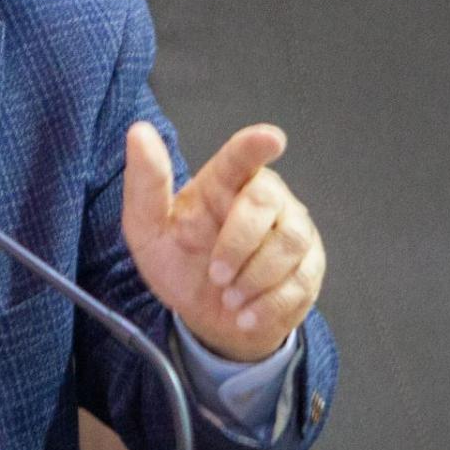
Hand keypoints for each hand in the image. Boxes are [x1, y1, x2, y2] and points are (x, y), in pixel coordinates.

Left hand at [121, 122, 324, 362]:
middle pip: (266, 201)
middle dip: (238, 243)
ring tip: (228, 298)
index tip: (271, 140)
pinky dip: (268, 305)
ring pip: (290, 242)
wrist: (205, 318)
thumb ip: (145, 184)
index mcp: (224, 183)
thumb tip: (139, 132)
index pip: (241, 156)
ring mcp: (293, 230)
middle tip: (215, 275)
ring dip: (254, 279)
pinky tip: (246, 315)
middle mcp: (265, 198)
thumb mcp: (148, 230)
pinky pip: (301, 281)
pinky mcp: (309, 267)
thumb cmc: (180, 262)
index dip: (256, 146)